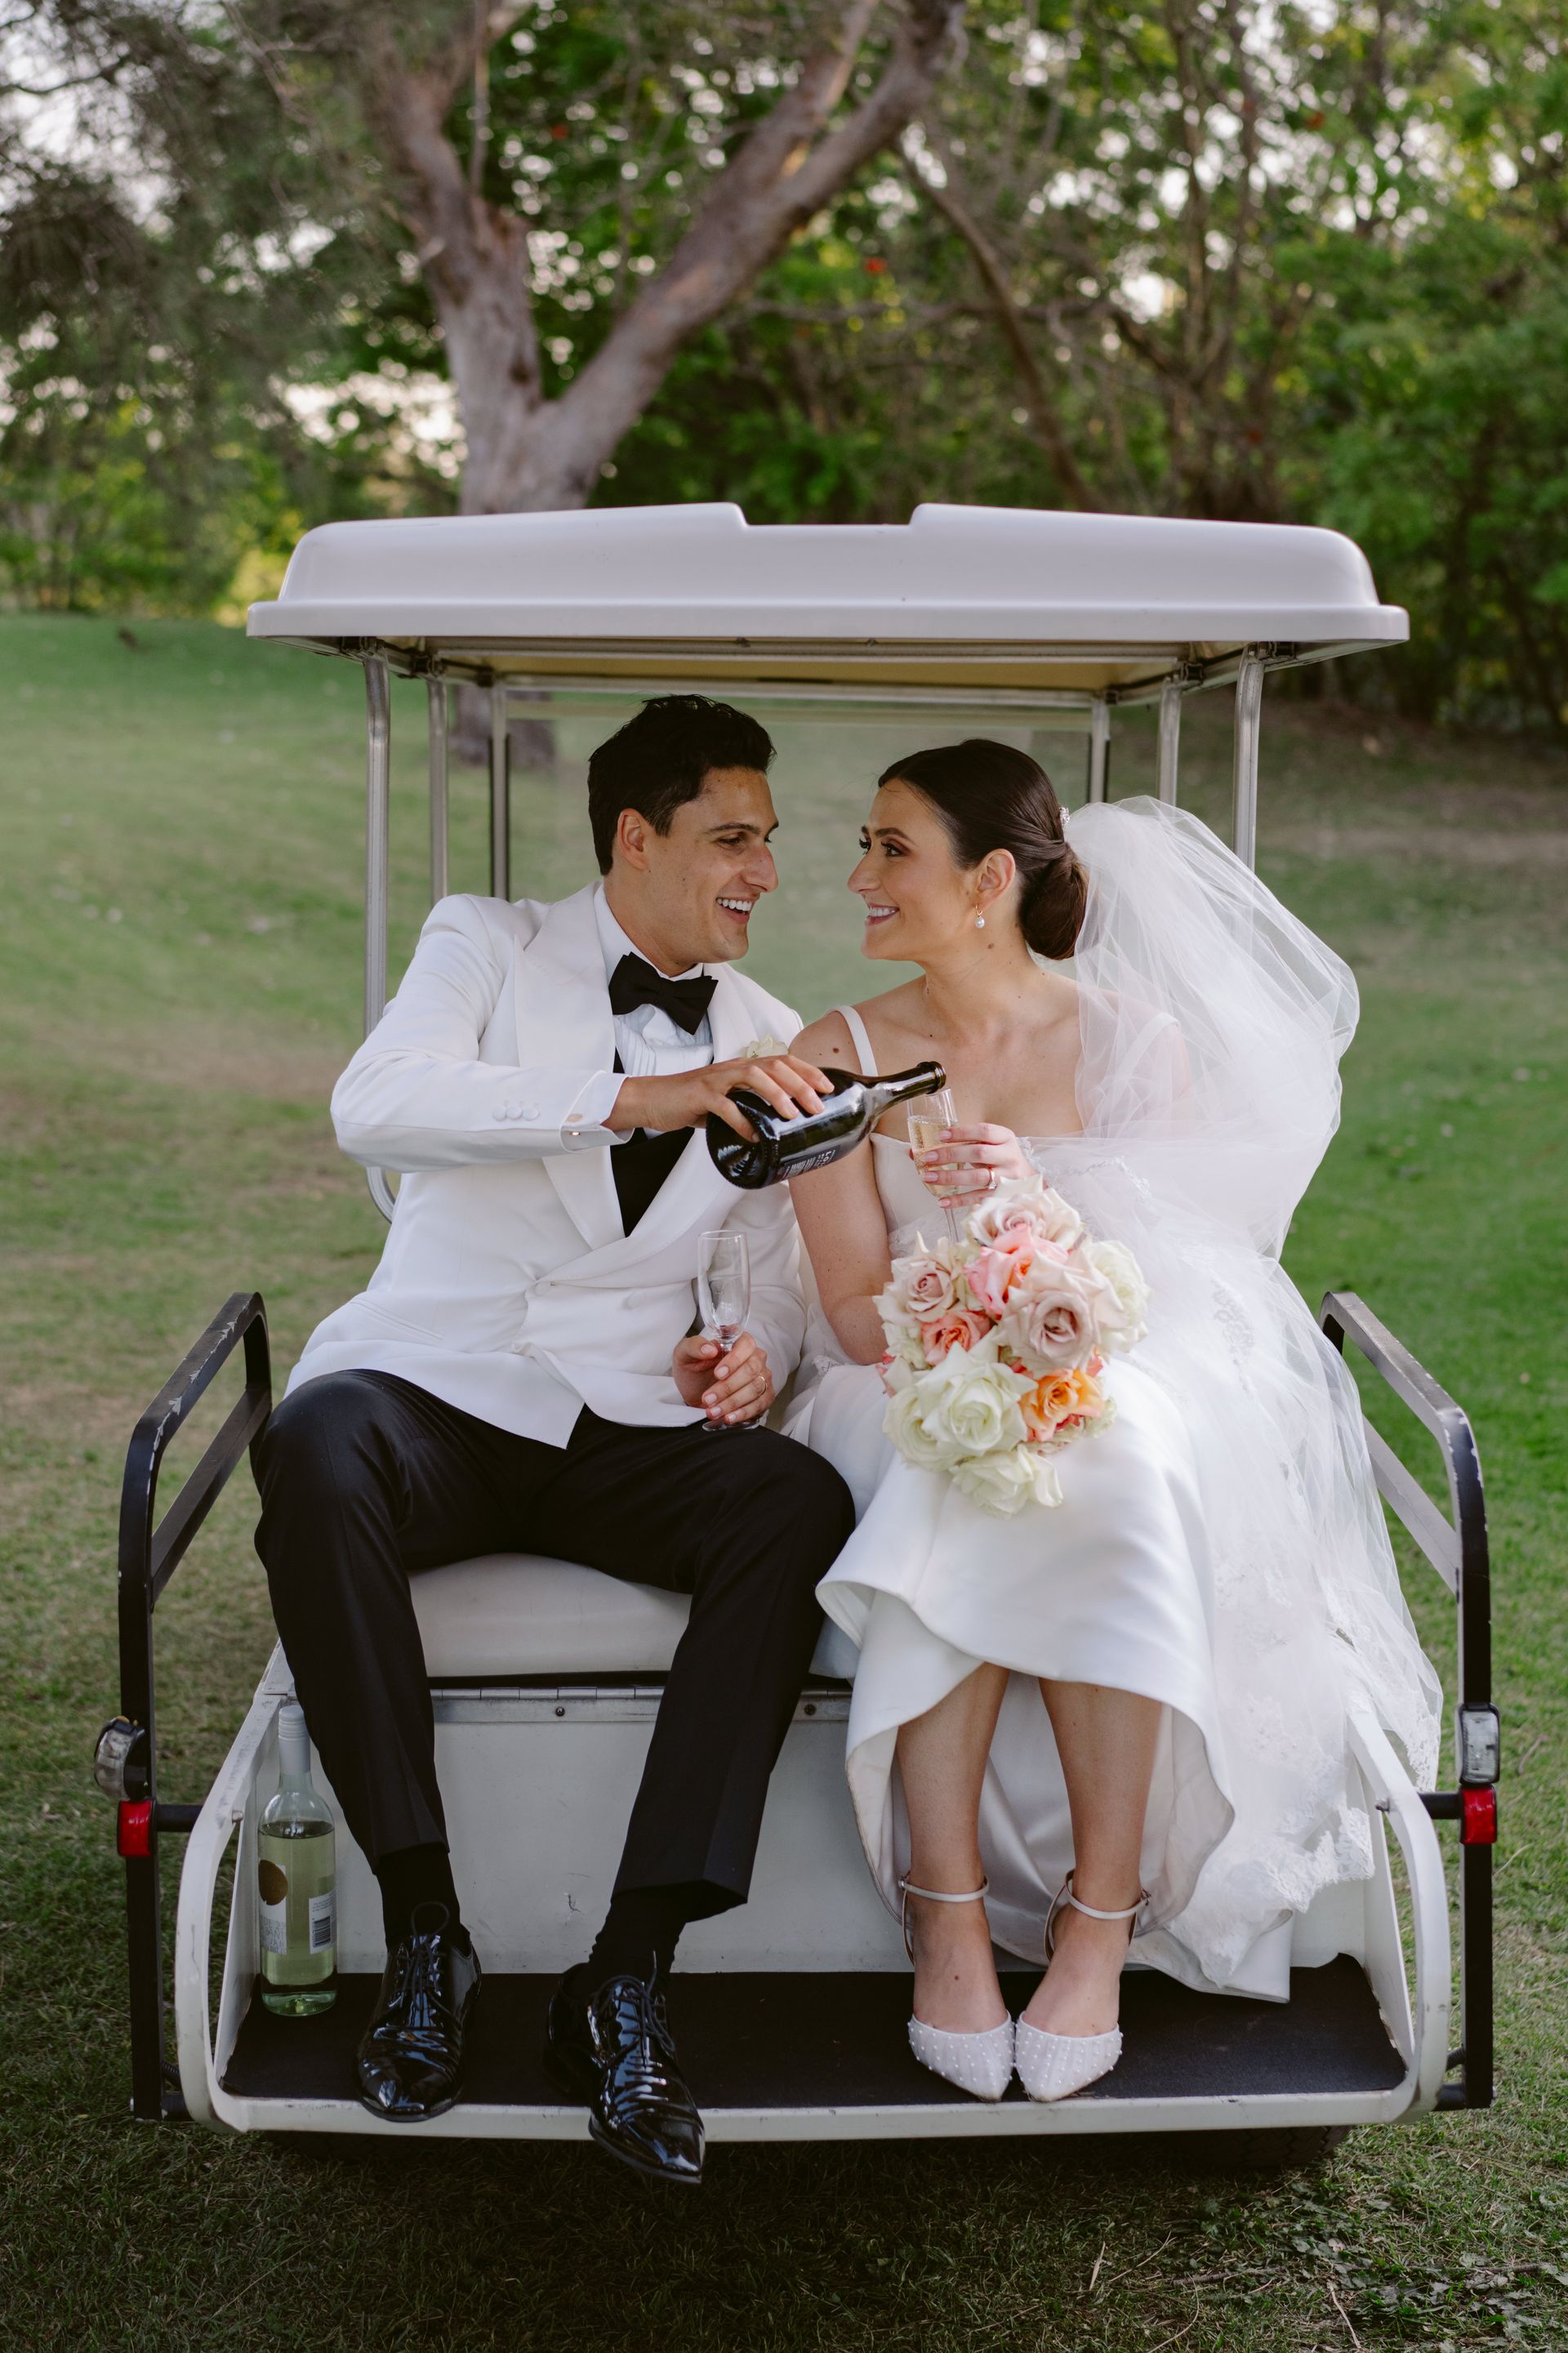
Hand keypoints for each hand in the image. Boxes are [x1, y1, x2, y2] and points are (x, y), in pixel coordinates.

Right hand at [613, 1054, 830, 1140]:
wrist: (652, 1099)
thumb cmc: (691, 1101)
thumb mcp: (726, 1101)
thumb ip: (750, 1108)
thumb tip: (776, 1131)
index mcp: (742, 1067)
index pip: (782, 1061)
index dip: (807, 1071)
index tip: (828, 1087)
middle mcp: (733, 1067)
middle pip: (773, 1066)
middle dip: (800, 1084)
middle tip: (817, 1106)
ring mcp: (716, 1079)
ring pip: (752, 1076)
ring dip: (776, 1094)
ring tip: (791, 1115)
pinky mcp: (699, 1094)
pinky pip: (724, 1106)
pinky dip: (741, 1121)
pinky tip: (753, 1136)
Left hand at [673, 1331, 774, 1425]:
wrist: (695, 1390)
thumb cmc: (693, 1368)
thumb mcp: (685, 1354)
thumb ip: (694, 1346)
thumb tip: (709, 1349)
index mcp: (740, 1342)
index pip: (746, 1345)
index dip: (734, 1360)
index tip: (718, 1374)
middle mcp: (756, 1358)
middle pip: (751, 1370)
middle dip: (728, 1387)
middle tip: (708, 1398)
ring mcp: (762, 1377)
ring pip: (755, 1389)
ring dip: (732, 1403)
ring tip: (713, 1411)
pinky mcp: (764, 1396)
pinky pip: (760, 1405)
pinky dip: (743, 1413)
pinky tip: (728, 1417)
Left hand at [914, 1123, 1032, 1206]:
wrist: (1029, 1182)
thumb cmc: (1001, 1160)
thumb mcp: (990, 1146)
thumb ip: (961, 1144)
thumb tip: (916, 1151)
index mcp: (1005, 1138)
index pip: (983, 1131)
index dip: (961, 1133)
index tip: (940, 1136)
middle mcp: (1009, 1156)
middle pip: (978, 1153)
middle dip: (950, 1155)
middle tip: (927, 1158)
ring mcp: (1008, 1177)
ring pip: (978, 1176)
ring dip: (950, 1177)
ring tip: (928, 1178)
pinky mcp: (1003, 1196)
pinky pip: (978, 1198)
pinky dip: (959, 1200)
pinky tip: (942, 1201)